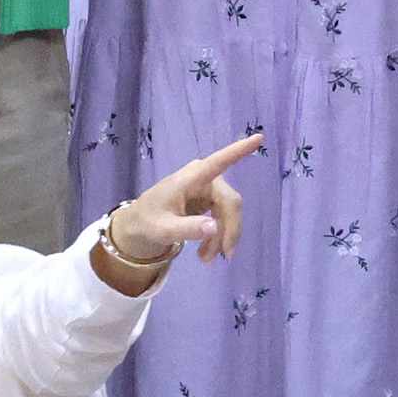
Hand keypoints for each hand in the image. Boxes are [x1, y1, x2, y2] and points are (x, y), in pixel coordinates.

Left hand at [111, 133, 260, 264]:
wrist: (139, 228)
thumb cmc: (147, 222)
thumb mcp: (162, 229)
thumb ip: (187, 228)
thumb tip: (214, 228)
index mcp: (190, 178)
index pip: (218, 162)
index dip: (238, 151)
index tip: (258, 137)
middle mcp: (204, 180)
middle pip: (231, 202)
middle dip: (229, 230)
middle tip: (225, 255)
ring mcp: (209, 191)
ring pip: (229, 214)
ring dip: (222, 238)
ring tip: (206, 260)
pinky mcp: (211, 202)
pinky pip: (224, 220)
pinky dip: (218, 238)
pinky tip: (206, 253)